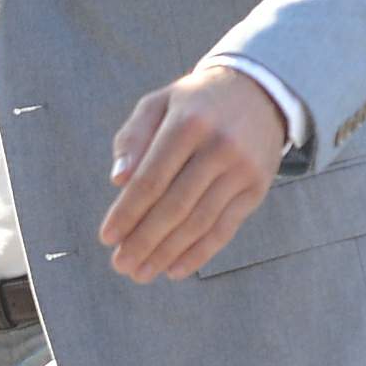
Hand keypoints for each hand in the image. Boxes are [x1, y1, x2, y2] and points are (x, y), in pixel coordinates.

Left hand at [100, 64, 286, 282]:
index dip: (127, 212)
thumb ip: (133, 137)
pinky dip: (199, 253)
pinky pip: (225, 228)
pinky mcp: (257, 188)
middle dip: (144, 240)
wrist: (259, 92)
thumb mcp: (159, 104)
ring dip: (167, 253)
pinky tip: (175, 269)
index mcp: (188, 122)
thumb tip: (117, 180)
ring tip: (142, 272)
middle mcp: (219, 146)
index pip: (152, 178)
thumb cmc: (194, 104)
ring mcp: (242, 170)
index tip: (107, 237)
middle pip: (175, 206)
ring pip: (200, 222)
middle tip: (121, 264)